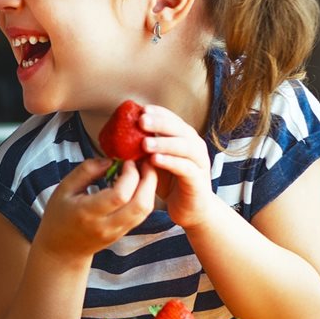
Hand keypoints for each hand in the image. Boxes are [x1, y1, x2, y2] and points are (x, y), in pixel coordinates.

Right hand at [32, 157, 156, 261]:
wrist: (61, 249)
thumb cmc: (59, 215)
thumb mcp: (64, 188)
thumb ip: (86, 171)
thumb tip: (110, 160)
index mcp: (88, 213)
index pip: (120, 195)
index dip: (130, 175)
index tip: (127, 161)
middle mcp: (106, 225)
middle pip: (140, 205)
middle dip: (149, 180)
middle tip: (145, 162)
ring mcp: (117, 232)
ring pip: (145, 211)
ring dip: (150, 188)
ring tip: (143, 171)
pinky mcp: (123, 233)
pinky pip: (141, 214)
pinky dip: (145, 196)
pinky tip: (138, 184)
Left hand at [139, 104, 218, 229]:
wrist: (191, 209)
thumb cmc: (170, 181)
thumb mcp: (154, 160)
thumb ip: (144, 147)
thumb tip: (120, 135)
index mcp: (184, 137)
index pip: (172, 118)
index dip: (158, 112)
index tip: (140, 109)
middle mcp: (194, 145)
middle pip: (179, 129)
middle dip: (159, 123)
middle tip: (141, 121)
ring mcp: (199, 162)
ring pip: (184, 147)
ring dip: (164, 142)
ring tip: (144, 143)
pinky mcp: (198, 179)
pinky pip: (186, 168)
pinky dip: (171, 162)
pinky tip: (155, 160)